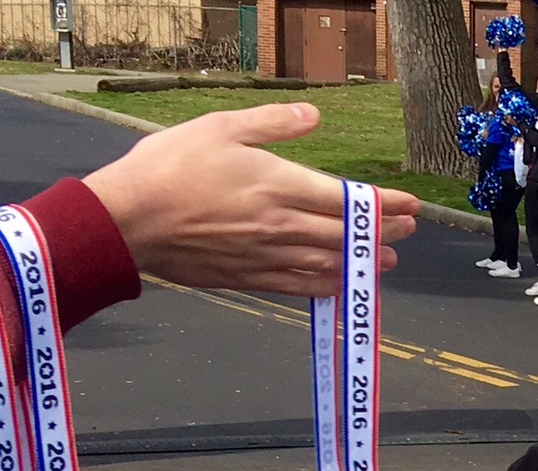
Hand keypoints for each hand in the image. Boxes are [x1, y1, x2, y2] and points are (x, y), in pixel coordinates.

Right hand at [80, 104, 417, 297]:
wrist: (127, 220)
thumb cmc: (168, 168)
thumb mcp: (221, 127)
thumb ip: (273, 123)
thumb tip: (314, 116)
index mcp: (278, 185)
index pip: (346, 200)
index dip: (383, 205)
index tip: (410, 206)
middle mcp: (280, 225)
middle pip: (346, 235)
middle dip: (383, 234)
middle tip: (408, 231)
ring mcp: (265, 255)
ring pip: (328, 264)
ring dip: (362, 264)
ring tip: (385, 263)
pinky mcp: (247, 277)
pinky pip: (298, 287)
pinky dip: (326, 287)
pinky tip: (338, 285)